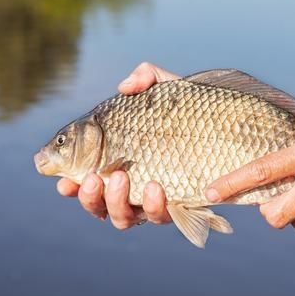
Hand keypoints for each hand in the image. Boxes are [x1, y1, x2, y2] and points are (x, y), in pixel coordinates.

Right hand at [56, 62, 178, 228]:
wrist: (231, 129)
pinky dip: (153, 206)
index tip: (63, 181)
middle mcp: (132, 186)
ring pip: (124, 218)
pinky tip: (156, 187)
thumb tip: (124, 87)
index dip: (71, 184)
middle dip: (89, 197)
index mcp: (118, 161)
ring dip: (116, 202)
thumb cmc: (191, 110)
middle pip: (99, 205)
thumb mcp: (168, 88)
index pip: (87, 178)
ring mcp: (153, 200)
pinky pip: (160, 217)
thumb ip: (145, 78)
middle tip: (92, 178)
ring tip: (121, 177)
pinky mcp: (178, 207)